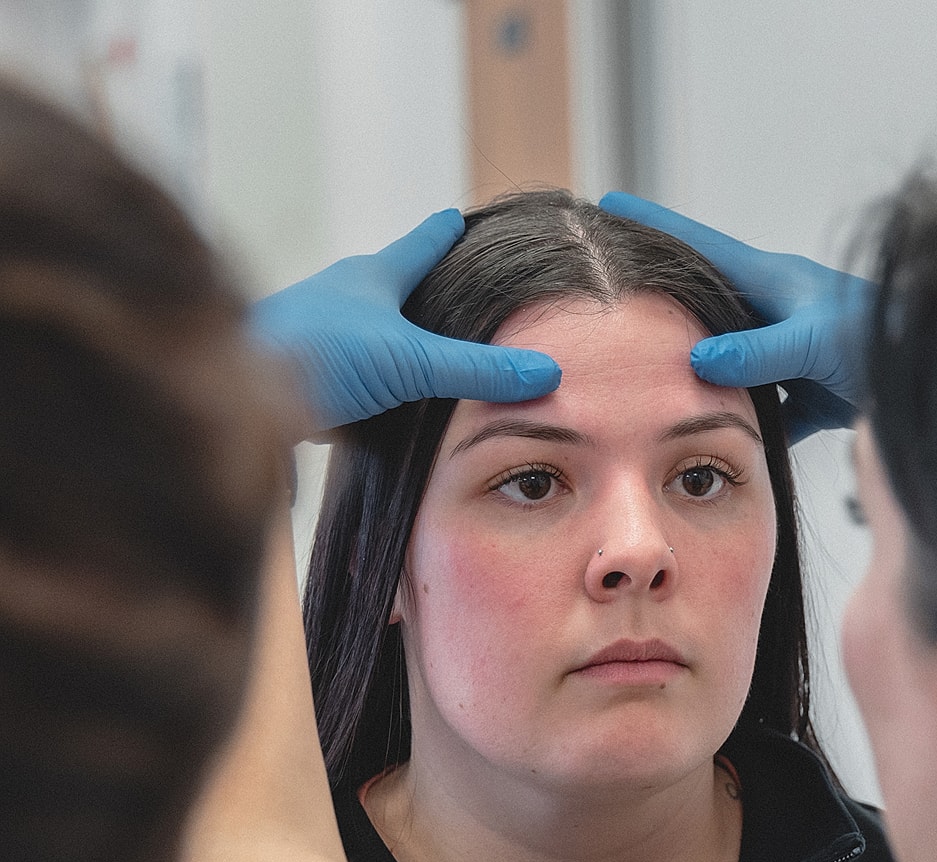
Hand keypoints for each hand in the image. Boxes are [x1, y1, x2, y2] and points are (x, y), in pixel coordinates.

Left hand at [250, 209, 560, 431]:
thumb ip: (475, 371)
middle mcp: (339, 301)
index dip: (444, 233)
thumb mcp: (410, 361)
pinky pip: (345, 379)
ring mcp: (316, 340)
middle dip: (414, 291)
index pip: (419, 247)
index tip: (458, 216)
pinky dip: (366, 389)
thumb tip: (546, 371)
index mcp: (370, 280)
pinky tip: (375, 411)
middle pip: (387, 289)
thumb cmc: (316, 355)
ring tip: (415, 357)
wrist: (231, 393)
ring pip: (363, 335)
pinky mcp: (300, 382)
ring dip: (388, 345)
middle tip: (442, 287)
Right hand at [599, 192, 872, 441]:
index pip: (699, 247)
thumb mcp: (817, 340)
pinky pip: (761, 414)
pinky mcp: (807, 398)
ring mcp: (788, 356)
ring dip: (695, 375)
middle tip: (610, 297)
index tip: (607, 202)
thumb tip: (698, 359)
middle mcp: (775, 314)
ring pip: (727, 364)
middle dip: (661, 302)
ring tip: (646, 379)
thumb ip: (759, 352)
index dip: (653, 227)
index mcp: (773, 281)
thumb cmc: (886, 340)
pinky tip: (712, 443)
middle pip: (704, 306)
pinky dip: (740, 428)